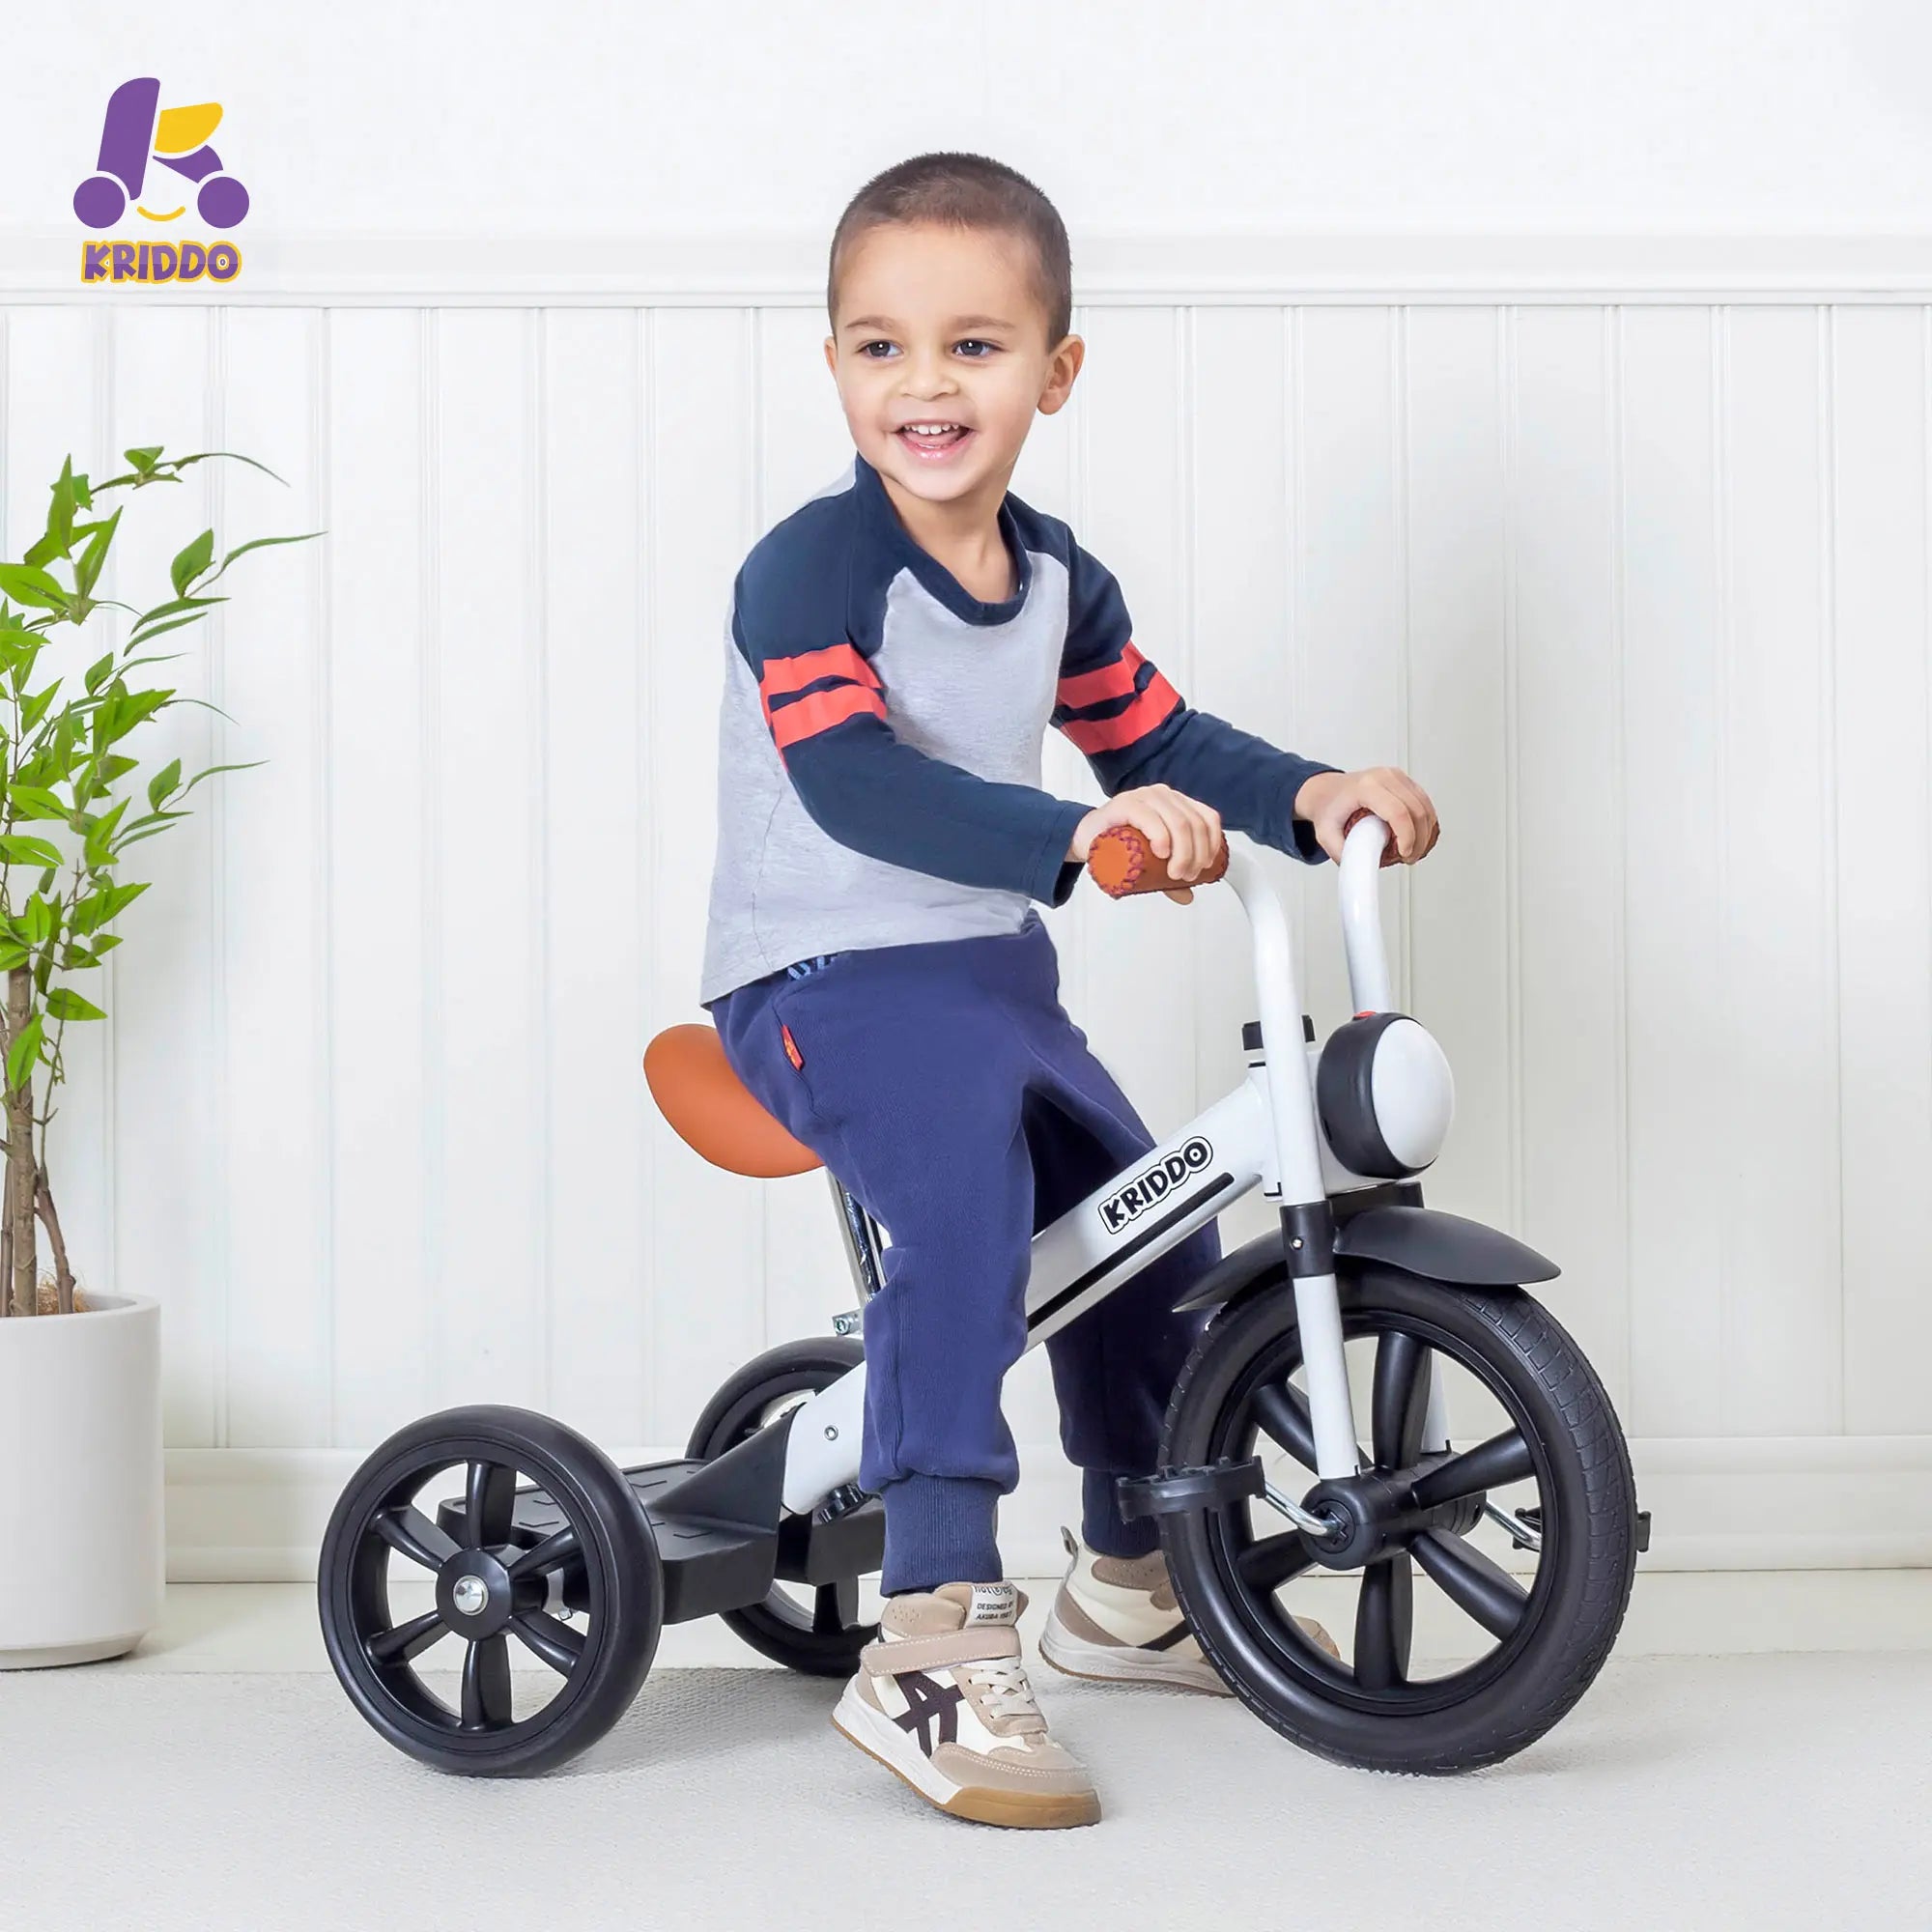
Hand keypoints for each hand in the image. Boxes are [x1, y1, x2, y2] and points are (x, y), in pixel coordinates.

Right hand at [1067, 784, 1222, 902]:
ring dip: (1183, 852)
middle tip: (1185, 876)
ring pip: (1179, 823)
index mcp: (1176, 803)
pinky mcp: (1126, 804)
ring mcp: (1145, 797)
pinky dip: (1161, 837)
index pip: (1208, 818)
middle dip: (1196, 855)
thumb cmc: (1119, 844)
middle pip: (1194, 824)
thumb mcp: (1149, 861)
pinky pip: (1150, 818)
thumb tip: (1188, 895)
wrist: (1086, 838)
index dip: (1212, 844)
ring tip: (1174, 873)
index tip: (1206, 867)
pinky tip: (1161, 853)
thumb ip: (1169, 875)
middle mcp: (1164, 795)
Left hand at [1293, 767, 1439, 865]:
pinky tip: (1419, 838)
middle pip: (1416, 810)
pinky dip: (1426, 823)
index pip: (1397, 812)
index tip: (1404, 854)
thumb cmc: (1328, 808)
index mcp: (1365, 787)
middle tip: (1409, 858)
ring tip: (1412, 851)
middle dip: (1419, 840)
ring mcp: (1397, 777)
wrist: (1326, 791)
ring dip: (1425, 833)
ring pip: (1425, 806)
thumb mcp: (1325, 834)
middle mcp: (1384, 777)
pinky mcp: (1405, 782)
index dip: (1407, 836)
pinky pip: (1425, 803)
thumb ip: (1341, 853)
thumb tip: (1361, 868)